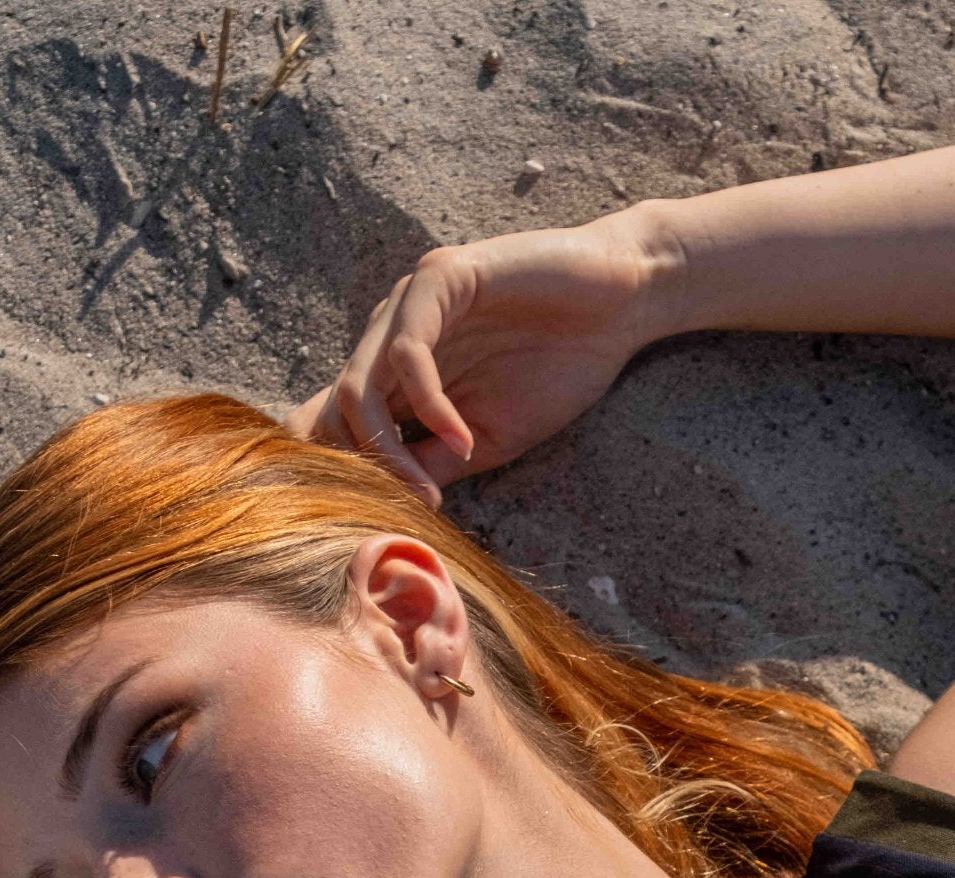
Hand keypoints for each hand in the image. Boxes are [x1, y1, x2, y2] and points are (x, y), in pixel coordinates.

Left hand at [287, 210, 670, 507]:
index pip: (335, 421)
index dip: (341, 475)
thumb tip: (384, 506)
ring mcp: (410, 305)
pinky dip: (429, 406)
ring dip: (388, 451)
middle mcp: (391, 336)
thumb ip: (430, 462)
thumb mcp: (486, 439)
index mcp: (397, 374)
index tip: (380, 523)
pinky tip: (463, 438)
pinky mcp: (440, 278)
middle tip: (408, 512)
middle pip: (336, 412)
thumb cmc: (557, 368)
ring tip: (431, 490)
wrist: (619, 306)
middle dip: (364, 474)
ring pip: (359, 384)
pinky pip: (407, 352)